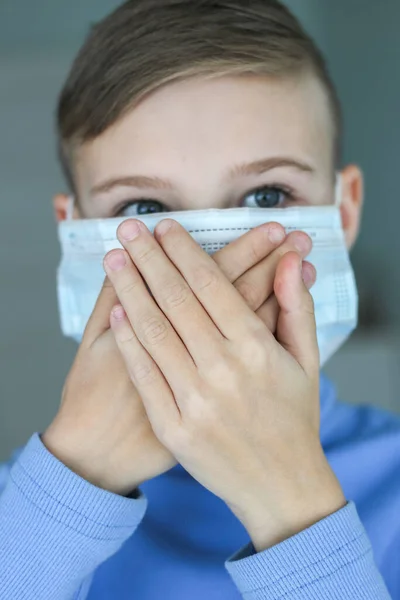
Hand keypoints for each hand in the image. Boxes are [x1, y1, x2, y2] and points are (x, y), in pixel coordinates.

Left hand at [104, 217, 344, 547]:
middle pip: (175, 299)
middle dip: (149, 257)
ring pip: (153, 330)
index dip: (184, 251)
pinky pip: (143, 374)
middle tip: (129, 228)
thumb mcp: (307, 360)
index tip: (165, 227)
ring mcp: (193, 400)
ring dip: (129, 289)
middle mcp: (221, 371)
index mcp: (256, 350)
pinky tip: (115, 310)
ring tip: (114, 258)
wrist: (279, 485)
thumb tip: (290, 260)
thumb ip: (296, 308)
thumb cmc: (294, 416)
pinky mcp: (172, 427)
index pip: (211, 285)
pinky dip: (127, 339)